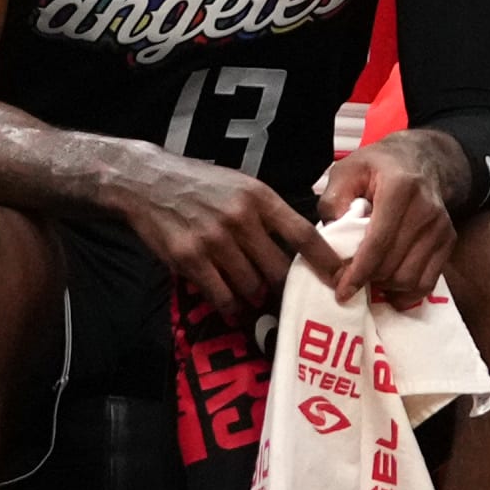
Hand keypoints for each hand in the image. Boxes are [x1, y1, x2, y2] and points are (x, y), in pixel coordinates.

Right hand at [107, 142, 342, 311]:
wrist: (148, 181)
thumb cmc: (201, 185)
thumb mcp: (242, 186)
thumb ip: (269, 213)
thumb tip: (303, 245)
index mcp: (259, 198)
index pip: (303, 234)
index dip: (326, 261)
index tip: (342, 278)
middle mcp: (240, 218)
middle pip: (278, 269)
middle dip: (282, 287)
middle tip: (284, 295)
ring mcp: (214, 240)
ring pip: (251, 287)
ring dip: (254, 297)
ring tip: (250, 296)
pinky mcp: (190, 258)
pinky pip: (222, 296)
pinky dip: (230, 307)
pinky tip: (231, 307)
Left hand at [314, 130, 463, 308]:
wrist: (418, 159)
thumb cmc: (376, 167)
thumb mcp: (346, 171)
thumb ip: (333, 202)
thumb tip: (332, 242)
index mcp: (399, 188)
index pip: (379, 242)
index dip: (358, 272)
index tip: (342, 291)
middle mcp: (426, 209)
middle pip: (393, 265)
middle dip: (367, 280)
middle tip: (348, 280)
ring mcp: (440, 227)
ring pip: (410, 278)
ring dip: (385, 286)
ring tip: (368, 277)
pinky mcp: (448, 240)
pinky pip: (428, 282)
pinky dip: (406, 292)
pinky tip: (388, 287)